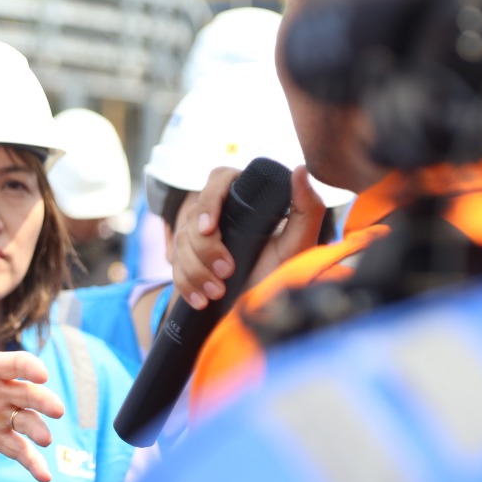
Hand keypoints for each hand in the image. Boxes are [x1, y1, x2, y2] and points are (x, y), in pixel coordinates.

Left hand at [0, 352, 65, 481]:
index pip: (14, 364)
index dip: (29, 367)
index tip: (42, 374)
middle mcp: (3, 391)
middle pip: (30, 394)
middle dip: (44, 401)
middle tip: (57, 410)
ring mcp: (4, 417)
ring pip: (29, 423)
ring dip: (40, 431)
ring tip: (45, 440)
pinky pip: (21, 452)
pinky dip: (33, 464)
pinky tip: (44, 477)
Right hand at [170, 165, 324, 310]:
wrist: (267, 312)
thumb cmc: (285, 274)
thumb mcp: (299, 244)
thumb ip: (307, 207)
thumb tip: (300, 169)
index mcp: (247, 200)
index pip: (217, 181)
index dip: (208, 202)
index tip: (209, 229)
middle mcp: (223, 214)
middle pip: (194, 216)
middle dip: (205, 250)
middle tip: (227, 272)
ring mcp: (202, 237)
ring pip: (181, 242)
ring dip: (196, 271)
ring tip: (217, 292)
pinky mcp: (190, 260)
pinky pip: (175, 265)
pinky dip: (185, 284)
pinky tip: (200, 300)